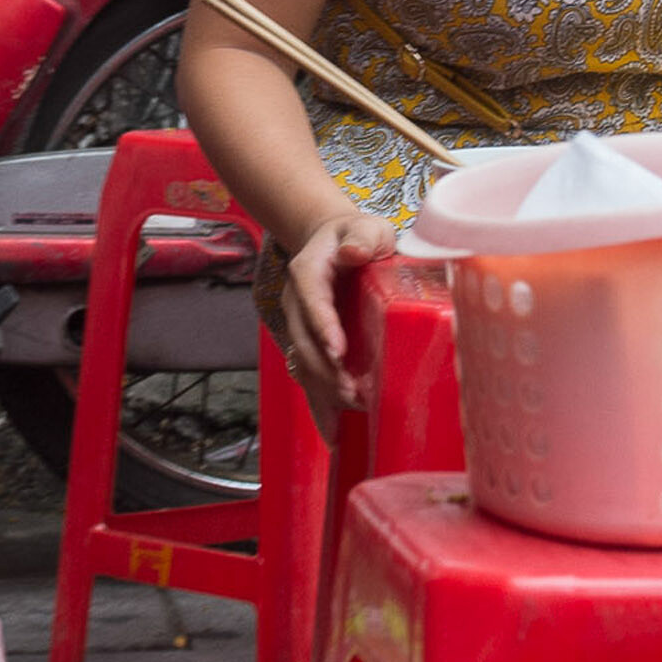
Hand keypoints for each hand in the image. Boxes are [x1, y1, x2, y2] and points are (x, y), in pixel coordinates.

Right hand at [275, 213, 402, 413]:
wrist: (333, 241)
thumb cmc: (356, 235)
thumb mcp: (365, 226)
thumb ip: (363, 236)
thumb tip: (353, 252)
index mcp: (307, 272)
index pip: (311, 299)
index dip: (322, 325)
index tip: (338, 350)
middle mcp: (296, 303)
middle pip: (303, 340)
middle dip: (325, 370)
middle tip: (352, 394)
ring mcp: (299, 326)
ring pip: (301, 365)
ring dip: (322, 393)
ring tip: (345, 420)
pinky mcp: (309, 345)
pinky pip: (308, 378)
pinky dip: (319, 407)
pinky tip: (334, 435)